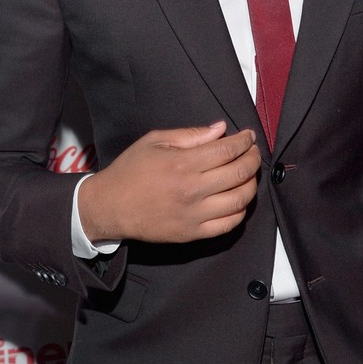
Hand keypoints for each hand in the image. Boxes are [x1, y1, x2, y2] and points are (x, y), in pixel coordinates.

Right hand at [78, 121, 260, 243]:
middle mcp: (192, 190)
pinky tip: (238, 198)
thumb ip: (190, 135)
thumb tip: (221, 129)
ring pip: (240, 199)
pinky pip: (229, 224)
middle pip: (239, 173)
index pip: (227, 150)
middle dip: (253, 158)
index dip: (244, 141)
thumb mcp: (154, 141)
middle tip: (252, 152)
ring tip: (248, 174)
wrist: (110, 207)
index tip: (248, 136)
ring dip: (251, 184)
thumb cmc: (131, 170)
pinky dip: (240, 210)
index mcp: (182, 164)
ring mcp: (194, 215)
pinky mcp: (193, 234)